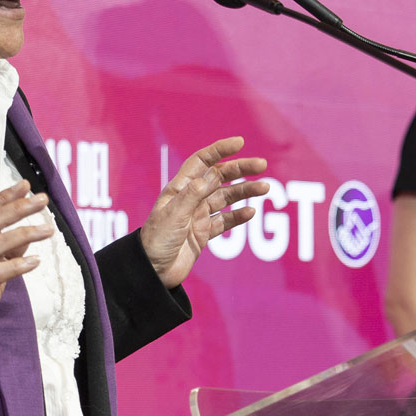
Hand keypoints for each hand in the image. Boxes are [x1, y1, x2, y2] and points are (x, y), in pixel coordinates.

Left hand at [139, 137, 270, 287]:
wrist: (151, 272)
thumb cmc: (156, 241)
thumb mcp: (175, 214)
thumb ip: (195, 194)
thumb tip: (215, 173)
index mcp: (179, 188)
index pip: (202, 162)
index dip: (220, 150)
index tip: (240, 143)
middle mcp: (190, 199)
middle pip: (219, 177)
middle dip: (240, 169)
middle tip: (262, 165)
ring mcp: (197, 216)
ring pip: (226, 198)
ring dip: (245, 192)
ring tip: (264, 188)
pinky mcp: (203, 234)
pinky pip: (225, 221)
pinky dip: (238, 216)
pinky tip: (251, 212)